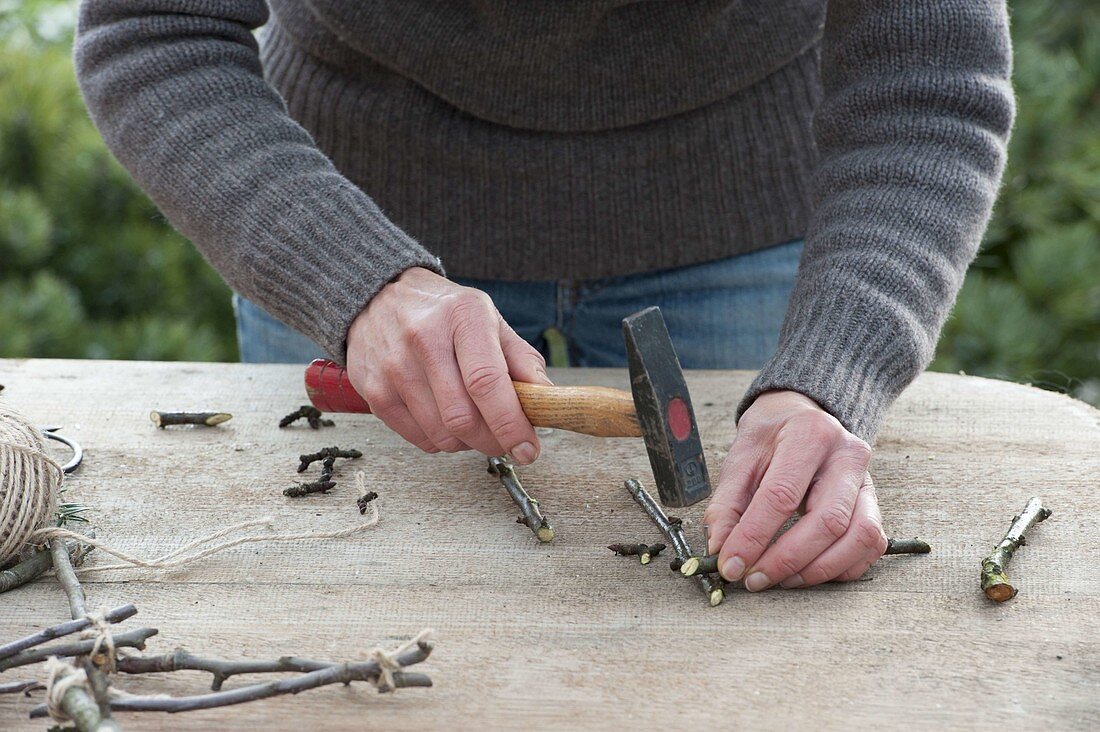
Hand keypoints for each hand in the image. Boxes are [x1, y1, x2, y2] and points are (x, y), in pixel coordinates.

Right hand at [345, 267, 550, 462]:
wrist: (378, 296)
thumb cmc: (444, 313)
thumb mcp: (489, 319)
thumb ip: (521, 359)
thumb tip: (547, 400)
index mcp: (463, 316)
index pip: (487, 382)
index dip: (511, 424)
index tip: (528, 448)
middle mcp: (423, 338)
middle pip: (462, 418)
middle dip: (493, 441)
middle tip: (506, 441)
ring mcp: (394, 366)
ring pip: (441, 435)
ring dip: (467, 443)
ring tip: (474, 423)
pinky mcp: (374, 390)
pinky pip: (419, 439)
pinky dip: (441, 441)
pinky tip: (445, 418)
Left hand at [702, 390, 885, 590]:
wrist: (800, 416)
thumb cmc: (770, 437)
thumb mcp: (740, 459)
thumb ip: (727, 505)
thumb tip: (720, 550)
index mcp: (809, 435)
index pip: (782, 495)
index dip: (754, 537)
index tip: (731, 565)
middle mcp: (847, 455)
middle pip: (828, 521)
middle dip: (786, 560)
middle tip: (754, 579)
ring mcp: (868, 480)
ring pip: (859, 537)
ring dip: (818, 569)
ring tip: (781, 579)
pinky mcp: (875, 502)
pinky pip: (870, 545)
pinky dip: (842, 567)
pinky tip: (808, 571)